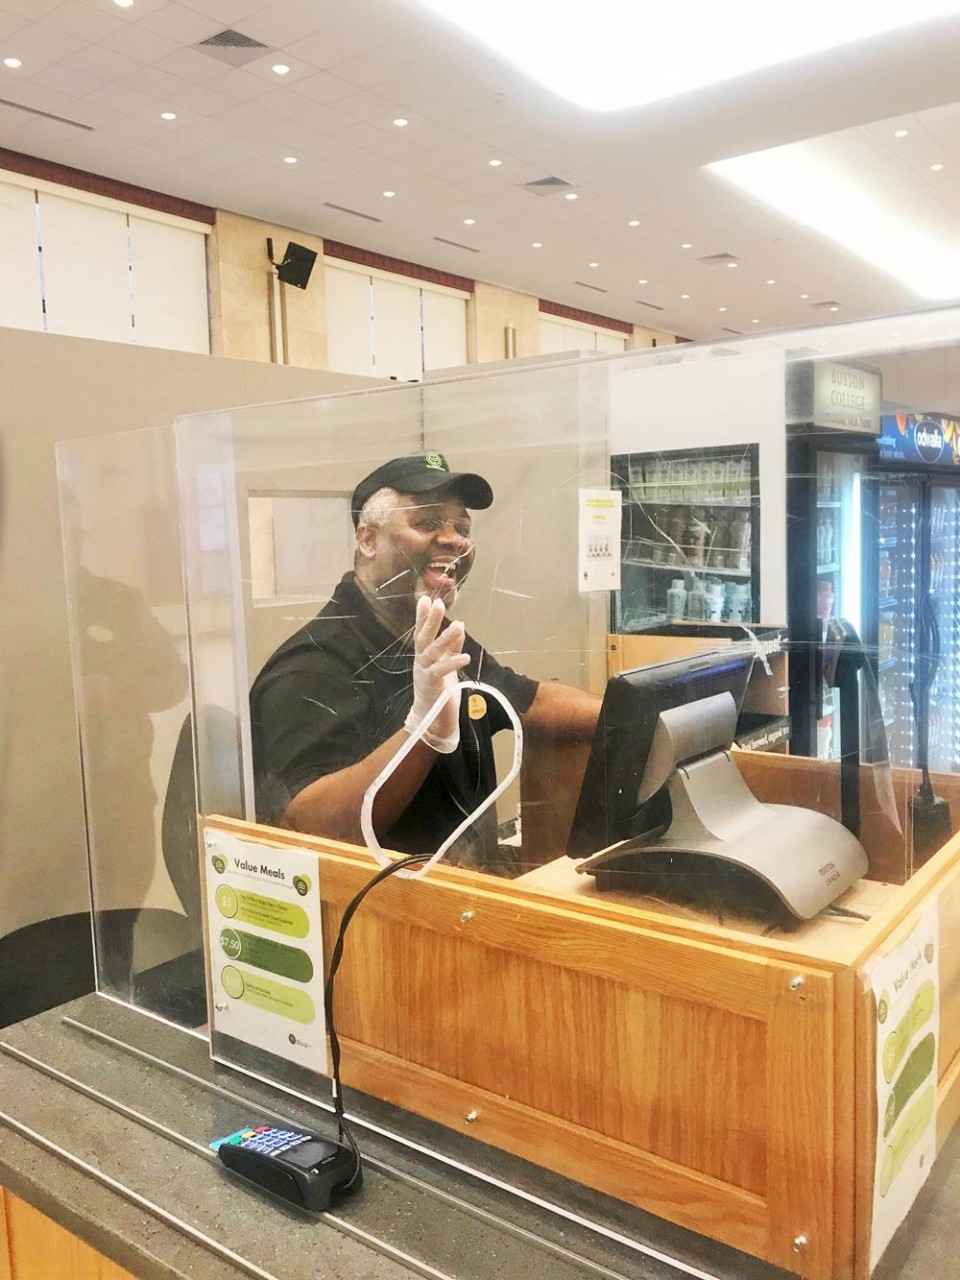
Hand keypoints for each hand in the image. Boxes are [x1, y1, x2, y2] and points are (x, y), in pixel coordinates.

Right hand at [404, 595, 469, 752]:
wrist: (431, 719)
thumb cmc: (438, 690)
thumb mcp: (446, 664)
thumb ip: (452, 647)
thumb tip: (459, 626)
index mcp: (423, 656)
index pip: (422, 632)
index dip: (423, 616)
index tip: (426, 599)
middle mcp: (421, 662)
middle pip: (424, 638)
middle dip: (431, 621)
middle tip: (439, 604)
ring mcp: (425, 674)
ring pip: (433, 652)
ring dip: (445, 638)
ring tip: (458, 625)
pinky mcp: (432, 686)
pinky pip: (441, 672)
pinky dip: (453, 663)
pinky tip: (466, 656)